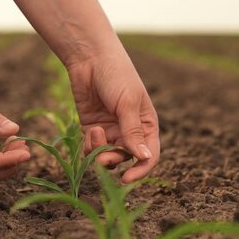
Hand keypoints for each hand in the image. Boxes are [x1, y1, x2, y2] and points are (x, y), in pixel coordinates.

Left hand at [67, 49, 159, 182]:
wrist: (90, 58)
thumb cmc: (116, 76)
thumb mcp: (127, 103)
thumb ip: (132, 132)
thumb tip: (144, 158)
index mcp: (146, 124)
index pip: (149, 155)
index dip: (141, 170)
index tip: (128, 179)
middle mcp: (129, 131)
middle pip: (125, 158)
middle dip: (114, 160)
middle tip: (104, 156)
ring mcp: (110, 130)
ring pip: (106, 155)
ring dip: (100, 152)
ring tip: (95, 134)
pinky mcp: (92, 127)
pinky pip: (91, 148)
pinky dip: (89, 146)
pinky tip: (90, 131)